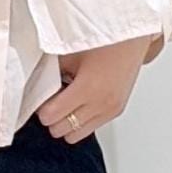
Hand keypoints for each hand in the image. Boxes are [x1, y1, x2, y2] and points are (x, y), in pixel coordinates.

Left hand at [36, 33, 161, 141]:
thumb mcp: (69, 53)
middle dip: (53, 117)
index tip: (43, 99)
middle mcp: (101, 103)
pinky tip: (81, 102)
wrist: (132, 37)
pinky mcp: (116, 111)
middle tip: (54, 100)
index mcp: (88, 88)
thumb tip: (38, 88)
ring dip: (67, 122)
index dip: (42, 109)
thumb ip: (51, 74)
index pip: (51, 116)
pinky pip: (90, 128)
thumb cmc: (104, 40)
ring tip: (67, 103)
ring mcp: (110, 109)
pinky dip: (81, 120)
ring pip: (75, 136)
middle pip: (61, 130)